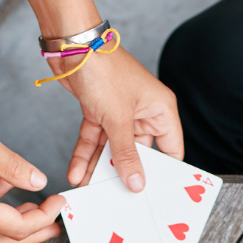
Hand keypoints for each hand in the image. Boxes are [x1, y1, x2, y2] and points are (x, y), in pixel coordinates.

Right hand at [0, 86, 64, 242]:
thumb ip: (13, 167)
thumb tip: (39, 182)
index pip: (15, 227)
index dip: (43, 218)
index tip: (60, 203)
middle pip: (2, 240)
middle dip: (32, 234)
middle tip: (55, 224)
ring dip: (13, 223)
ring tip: (35, 208)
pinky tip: (6, 190)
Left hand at [61, 47, 182, 189]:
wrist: (71, 44)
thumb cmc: (104, 68)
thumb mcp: (118, 119)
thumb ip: (126, 154)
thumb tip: (136, 184)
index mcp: (160, 110)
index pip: (171, 149)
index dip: (164, 172)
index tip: (155, 195)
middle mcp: (143, 112)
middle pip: (138, 153)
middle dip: (124, 174)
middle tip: (118, 197)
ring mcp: (120, 113)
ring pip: (112, 149)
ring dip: (98, 168)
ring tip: (90, 189)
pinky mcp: (99, 111)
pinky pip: (95, 140)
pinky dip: (85, 155)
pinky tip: (77, 172)